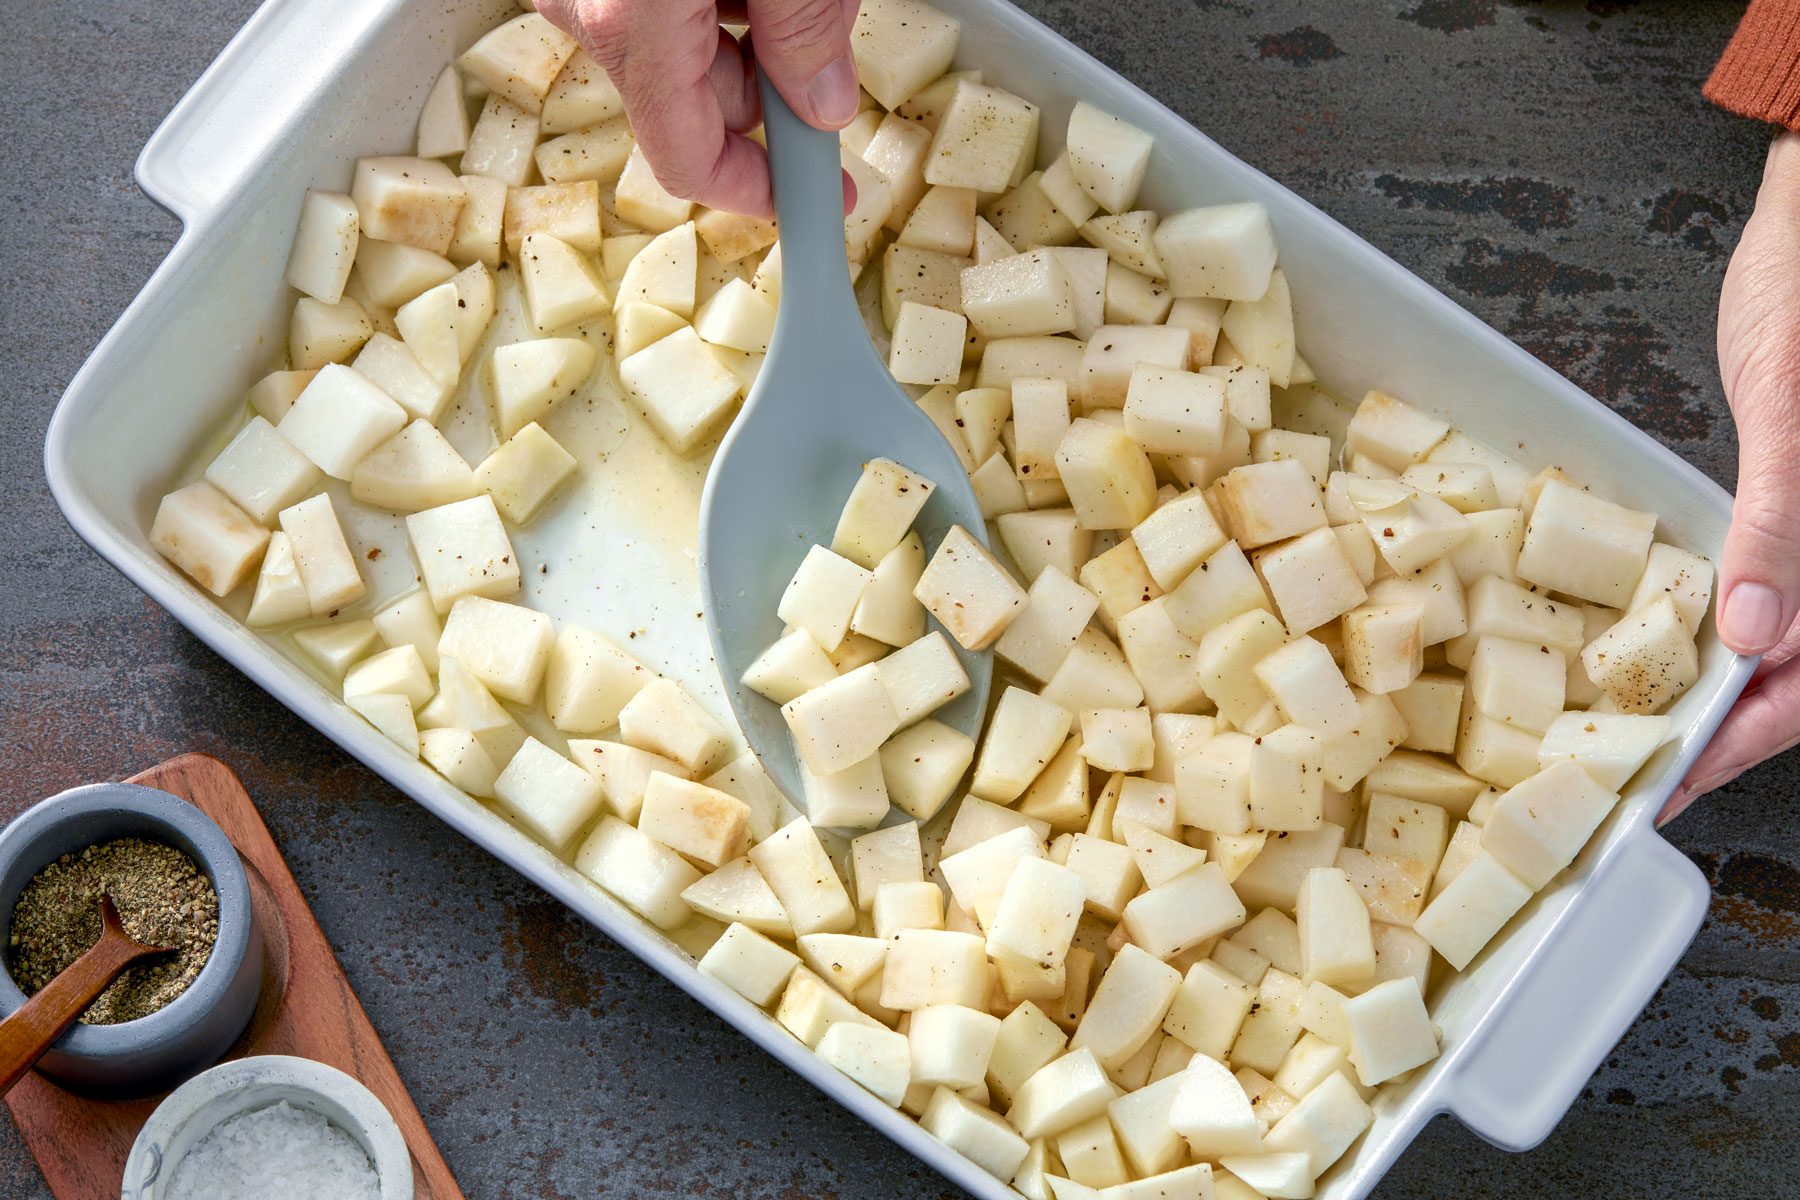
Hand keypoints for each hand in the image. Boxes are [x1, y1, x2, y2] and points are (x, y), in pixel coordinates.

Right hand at [537, 0, 860, 217]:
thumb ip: (806, 30)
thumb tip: (824, 104)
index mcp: (633, 25)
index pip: (690, 162)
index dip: (760, 192)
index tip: (820, 194)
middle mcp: (591, 9)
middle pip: (695, 102)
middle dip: (773, 91)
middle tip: (830, 53)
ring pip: (682, 47)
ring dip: (753, 35)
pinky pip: (659, 6)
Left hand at [1662, 131, 1799, 824]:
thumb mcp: (1795, 411)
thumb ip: (1783, 524)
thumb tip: (1760, 634)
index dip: (1747, 740)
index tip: (1675, 785)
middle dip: (1723, 722)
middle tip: (1635, 766)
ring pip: (1781, 629)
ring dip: (1714, 674)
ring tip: (1632, 714)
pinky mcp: (1791, 491)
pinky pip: (1761, 572)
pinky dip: (1715, 611)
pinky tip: (1660, 628)